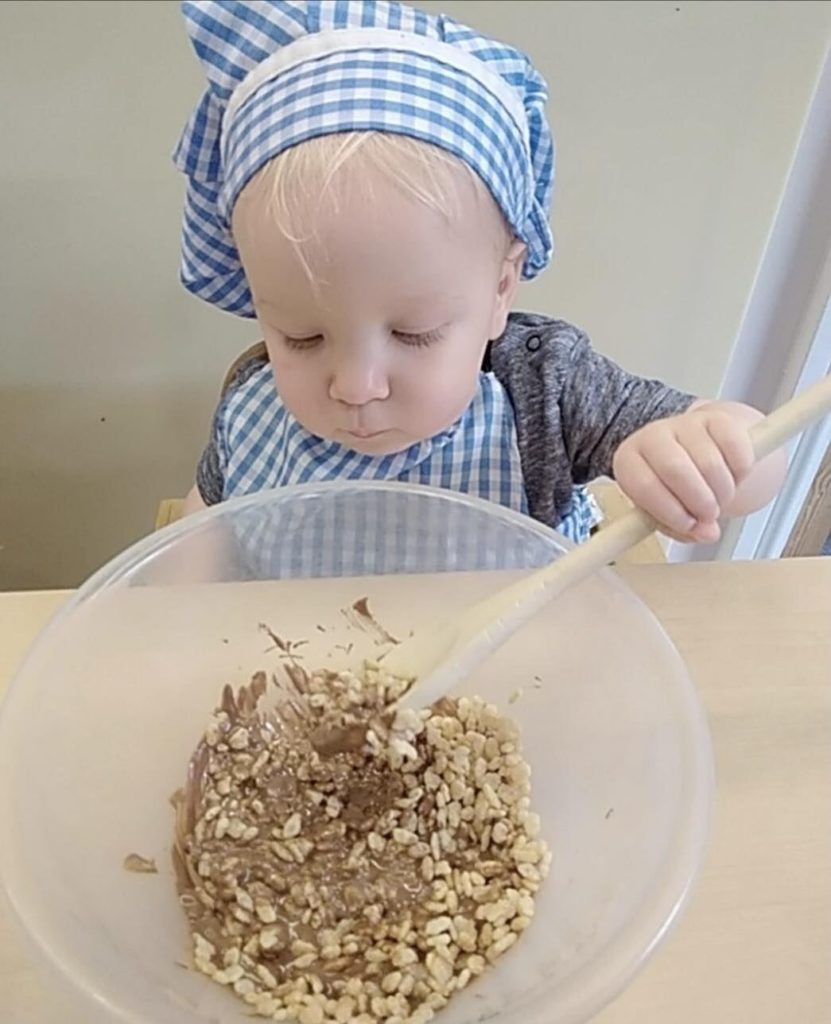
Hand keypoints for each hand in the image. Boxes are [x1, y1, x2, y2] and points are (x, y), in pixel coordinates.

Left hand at [612, 404, 758, 542]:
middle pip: (676, 470)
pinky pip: (736, 450)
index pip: (644, 486)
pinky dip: (740, 472)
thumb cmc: (674, 485)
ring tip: (720, 498)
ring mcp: (685, 423)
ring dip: (723, 492)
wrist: (698, 447)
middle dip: (699, 502)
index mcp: (629, 461)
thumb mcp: (666, 511)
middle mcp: (653, 436)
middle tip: (709, 514)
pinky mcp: (717, 418)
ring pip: (710, 463)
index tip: (689, 526)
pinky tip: (732, 477)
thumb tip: (707, 533)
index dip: (671, 512)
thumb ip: (682, 528)